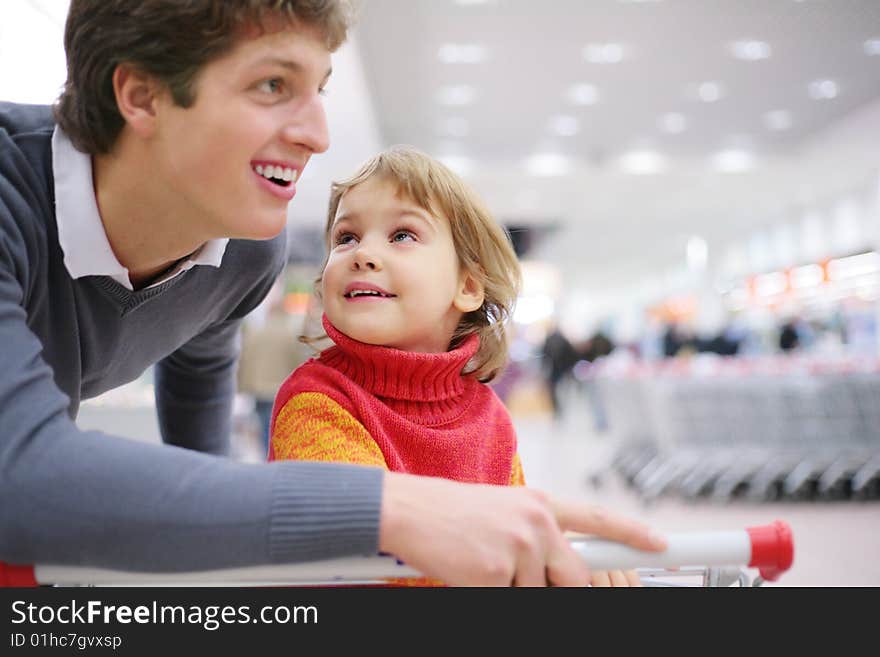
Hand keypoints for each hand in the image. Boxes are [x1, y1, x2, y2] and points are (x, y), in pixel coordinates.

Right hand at [379, 473, 665, 585]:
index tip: (659, 544)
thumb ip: (538, 535)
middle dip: (558, 590)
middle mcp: (537, 522)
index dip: (632, 532)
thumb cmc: (455, 514)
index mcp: (540, 503)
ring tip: (482, 562)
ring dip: (513, 589)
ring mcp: (519, 547)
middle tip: (524, 577)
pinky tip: (471, 571)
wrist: (412, 510)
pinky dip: (490, 593)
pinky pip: (506, 600)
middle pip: (575, 578)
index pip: (598, 518)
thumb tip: (563, 571)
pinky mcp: (497, 573)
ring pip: (537, 594)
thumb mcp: (504, 511)